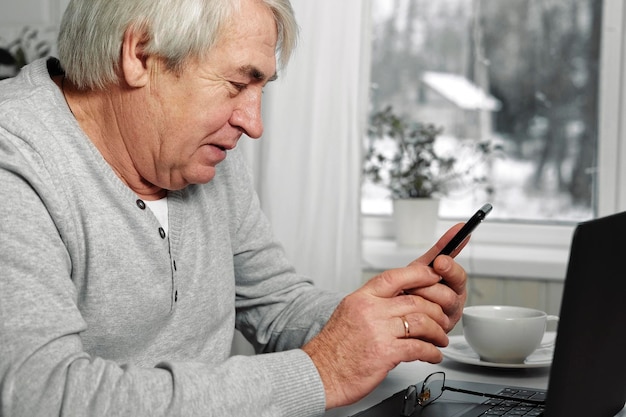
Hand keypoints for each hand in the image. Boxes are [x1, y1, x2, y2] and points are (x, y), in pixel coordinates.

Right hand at [302, 224, 467, 409]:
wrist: (319, 373)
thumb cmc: (333, 348)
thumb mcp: (349, 313)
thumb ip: (373, 304)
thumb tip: (398, 301)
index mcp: (361, 298)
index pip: (395, 276)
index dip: (419, 275)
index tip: (434, 278)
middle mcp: (370, 310)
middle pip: (415, 300)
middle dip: (435, 310)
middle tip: (443, 318)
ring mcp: (378, 331)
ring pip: (421, 322)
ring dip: (437, 332)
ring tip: (440, 338)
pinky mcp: (385, 353)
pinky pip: (418, 348)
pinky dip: (432, 352)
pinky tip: (434, 354)